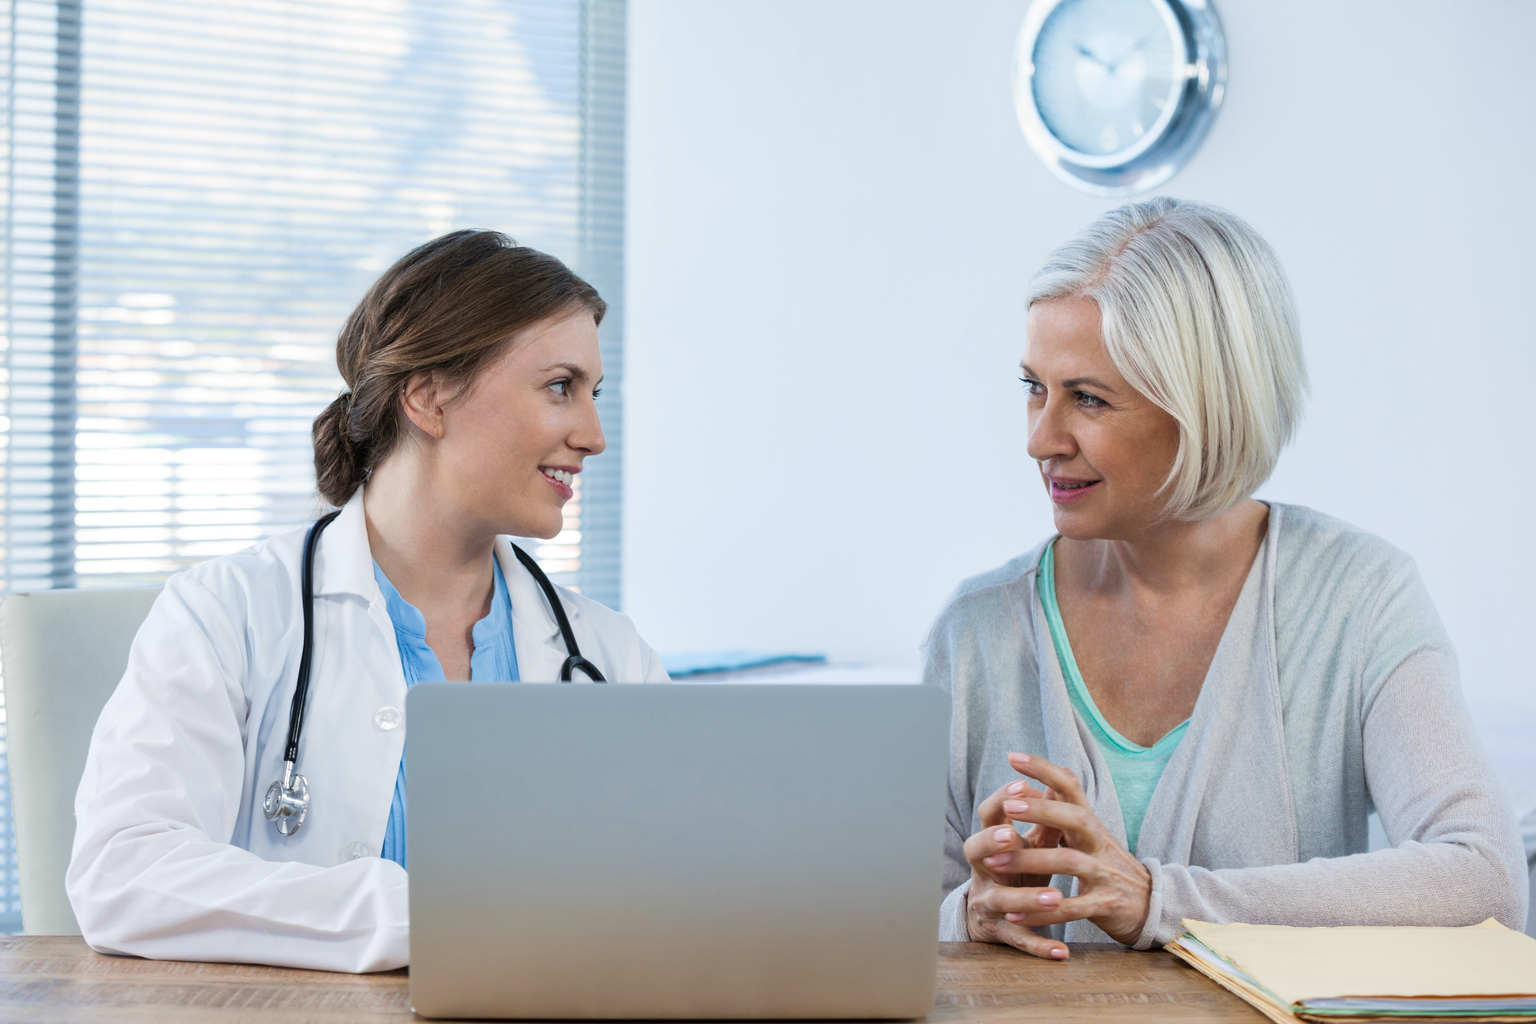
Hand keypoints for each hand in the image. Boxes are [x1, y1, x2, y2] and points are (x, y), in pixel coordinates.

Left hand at [963, 752, 1151, 957]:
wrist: (1151, 907)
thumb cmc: (1108, 866)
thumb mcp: (1092, 836)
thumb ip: (1071, 811)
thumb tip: (1056, 774)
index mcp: (1091, 825)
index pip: (1071, 788)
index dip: (1044, 770)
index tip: (1013, 757)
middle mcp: (1099, 844)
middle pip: (1074, 818)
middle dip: (1041, 811)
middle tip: (1008, 806)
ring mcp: (1105, 874)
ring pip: (1068, 862)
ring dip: (1030, 861)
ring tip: (994, 862)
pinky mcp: (1105, 906)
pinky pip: (1071, 909)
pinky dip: (1041, 912)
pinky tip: (1015, 914)